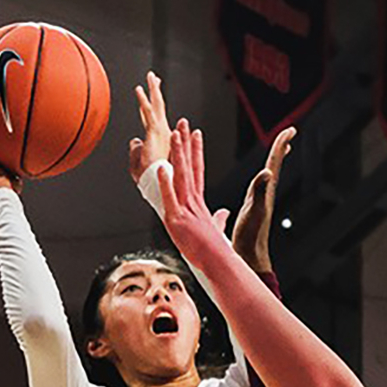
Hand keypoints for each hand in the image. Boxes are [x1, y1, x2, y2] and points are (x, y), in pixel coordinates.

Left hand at [127, 70, 173, 183]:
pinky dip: (143, 100)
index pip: (154, 117)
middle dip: (156, 92)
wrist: (156, 183)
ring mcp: (161, 131)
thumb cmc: (148, 177)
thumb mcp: (137, 161)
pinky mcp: (155, 132)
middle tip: (154, 78)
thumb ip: (135, 149)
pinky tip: (138, 89)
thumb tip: (133, 140)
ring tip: (150, 76)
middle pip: (158, 107)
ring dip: (152, 89)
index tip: (150, 94)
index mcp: (159, 139)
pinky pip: (148, 112)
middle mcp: (163, 132)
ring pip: (156, 105)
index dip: (151, 105)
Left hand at [156, 120, 233, 264]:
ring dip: (178, 155)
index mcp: (199, 204)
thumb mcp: (216, 230)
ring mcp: (186, 210)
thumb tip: (224, 213)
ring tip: (175, 134)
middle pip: (190, 167)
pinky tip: (162, 168)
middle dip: (185, 144)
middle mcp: (193, 202)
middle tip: (183, 123)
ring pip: (181, 176)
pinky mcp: (178, 220)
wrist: (218, 263)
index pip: (197, 171)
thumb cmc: (215, 251)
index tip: (195, 135)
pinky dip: (166, 183)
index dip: (196, 152)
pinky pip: (170, 198)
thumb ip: (219, 219)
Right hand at [231, 126, 294, 273]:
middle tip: (289, 134)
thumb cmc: (250, 237)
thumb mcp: (253, 210)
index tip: (290, 129)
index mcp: (266, 191)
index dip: (281, 145)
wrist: (249, 258)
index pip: (274, 162)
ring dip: (273, 161)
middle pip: (275, 165)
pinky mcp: (253, 209)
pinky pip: (259, 186)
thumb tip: (267, 173)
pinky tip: (260, 180)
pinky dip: (261, 177)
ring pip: (269, 175)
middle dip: (281, 149)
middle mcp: (265, 194)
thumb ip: (259, 190)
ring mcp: (260, 202)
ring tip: (279, 150)